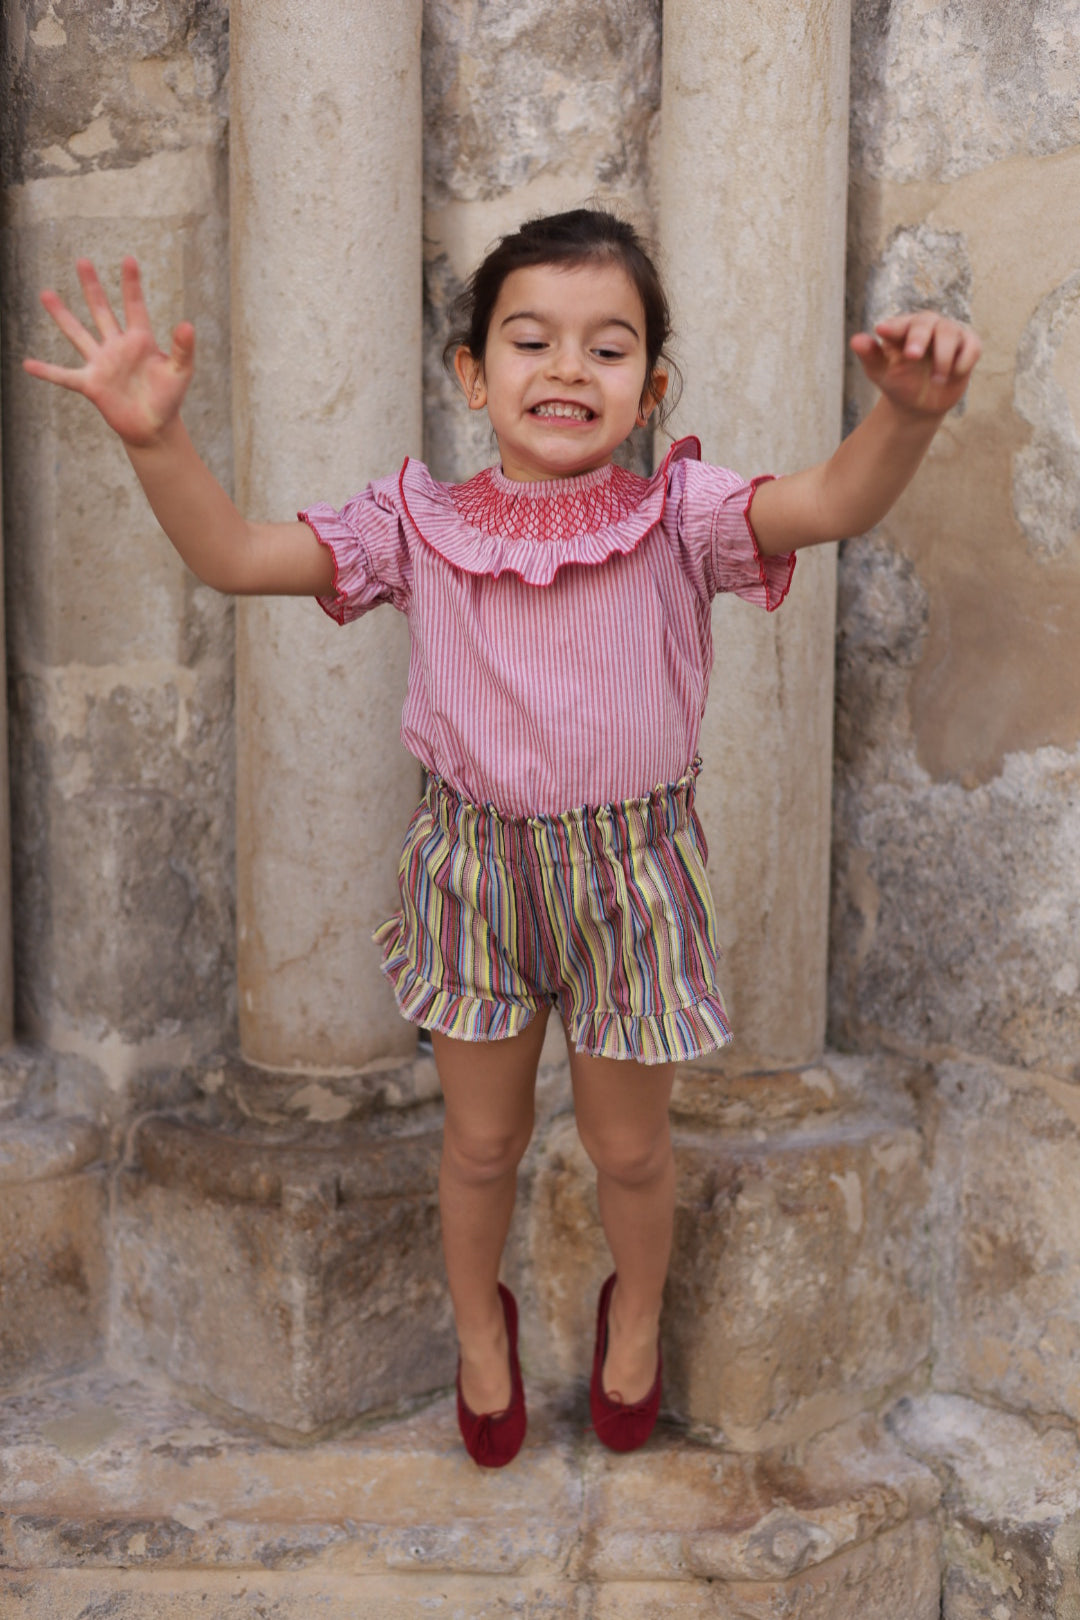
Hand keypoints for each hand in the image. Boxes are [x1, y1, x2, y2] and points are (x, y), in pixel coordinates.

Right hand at [22, 257, 193, 447]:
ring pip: (78, 334)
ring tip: (46, 293)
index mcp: (140, 340)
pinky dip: (47, 371)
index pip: (134, 306)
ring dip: (62, 315)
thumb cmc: (169, 398)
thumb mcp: (180, 372)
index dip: (131, 284)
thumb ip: (183, 349)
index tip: (129, 259)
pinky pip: (64, 376)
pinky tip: (27, 364)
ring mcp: (101, 364)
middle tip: (82, 261)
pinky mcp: (91, 385)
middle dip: (92, 287)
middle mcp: (117, 347)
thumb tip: (188, 324)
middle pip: (101, 311)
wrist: (154, 427)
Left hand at [850, 310, 981, 418]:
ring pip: (950, 333)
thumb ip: (870, 355)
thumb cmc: (898, 382)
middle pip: (926, 322)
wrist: (919, 404)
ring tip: (936, 380)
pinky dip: (964, 361)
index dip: (893, 327)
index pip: (898, 324)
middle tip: (911, 356)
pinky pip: (972, 347)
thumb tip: (855, 340)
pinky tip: (954, 374)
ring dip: (942, 359)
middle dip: (919, 338)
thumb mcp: (880, 372)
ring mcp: (949, 333)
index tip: (882, 331)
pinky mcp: (969, 345)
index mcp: (903, 328)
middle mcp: (927, 325)